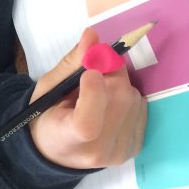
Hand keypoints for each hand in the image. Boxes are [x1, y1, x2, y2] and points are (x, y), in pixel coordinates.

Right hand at [28, 28, 146, 169]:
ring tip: (99, 93)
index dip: (94, 92)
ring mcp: (119, 152)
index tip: (89, 72)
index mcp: (67, 138)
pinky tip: (111, 104)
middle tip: (94, 70)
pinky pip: (142, 108)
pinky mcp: (135, 147)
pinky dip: (128, 97)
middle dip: (110, 73)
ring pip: (133, 99)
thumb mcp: (48, 88)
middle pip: (118, 101)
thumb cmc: (46, 117)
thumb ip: (71, 63)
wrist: (56, 150)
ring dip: (119, 84)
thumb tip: (93, 36)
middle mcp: (97, 151)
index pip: (88, 123)